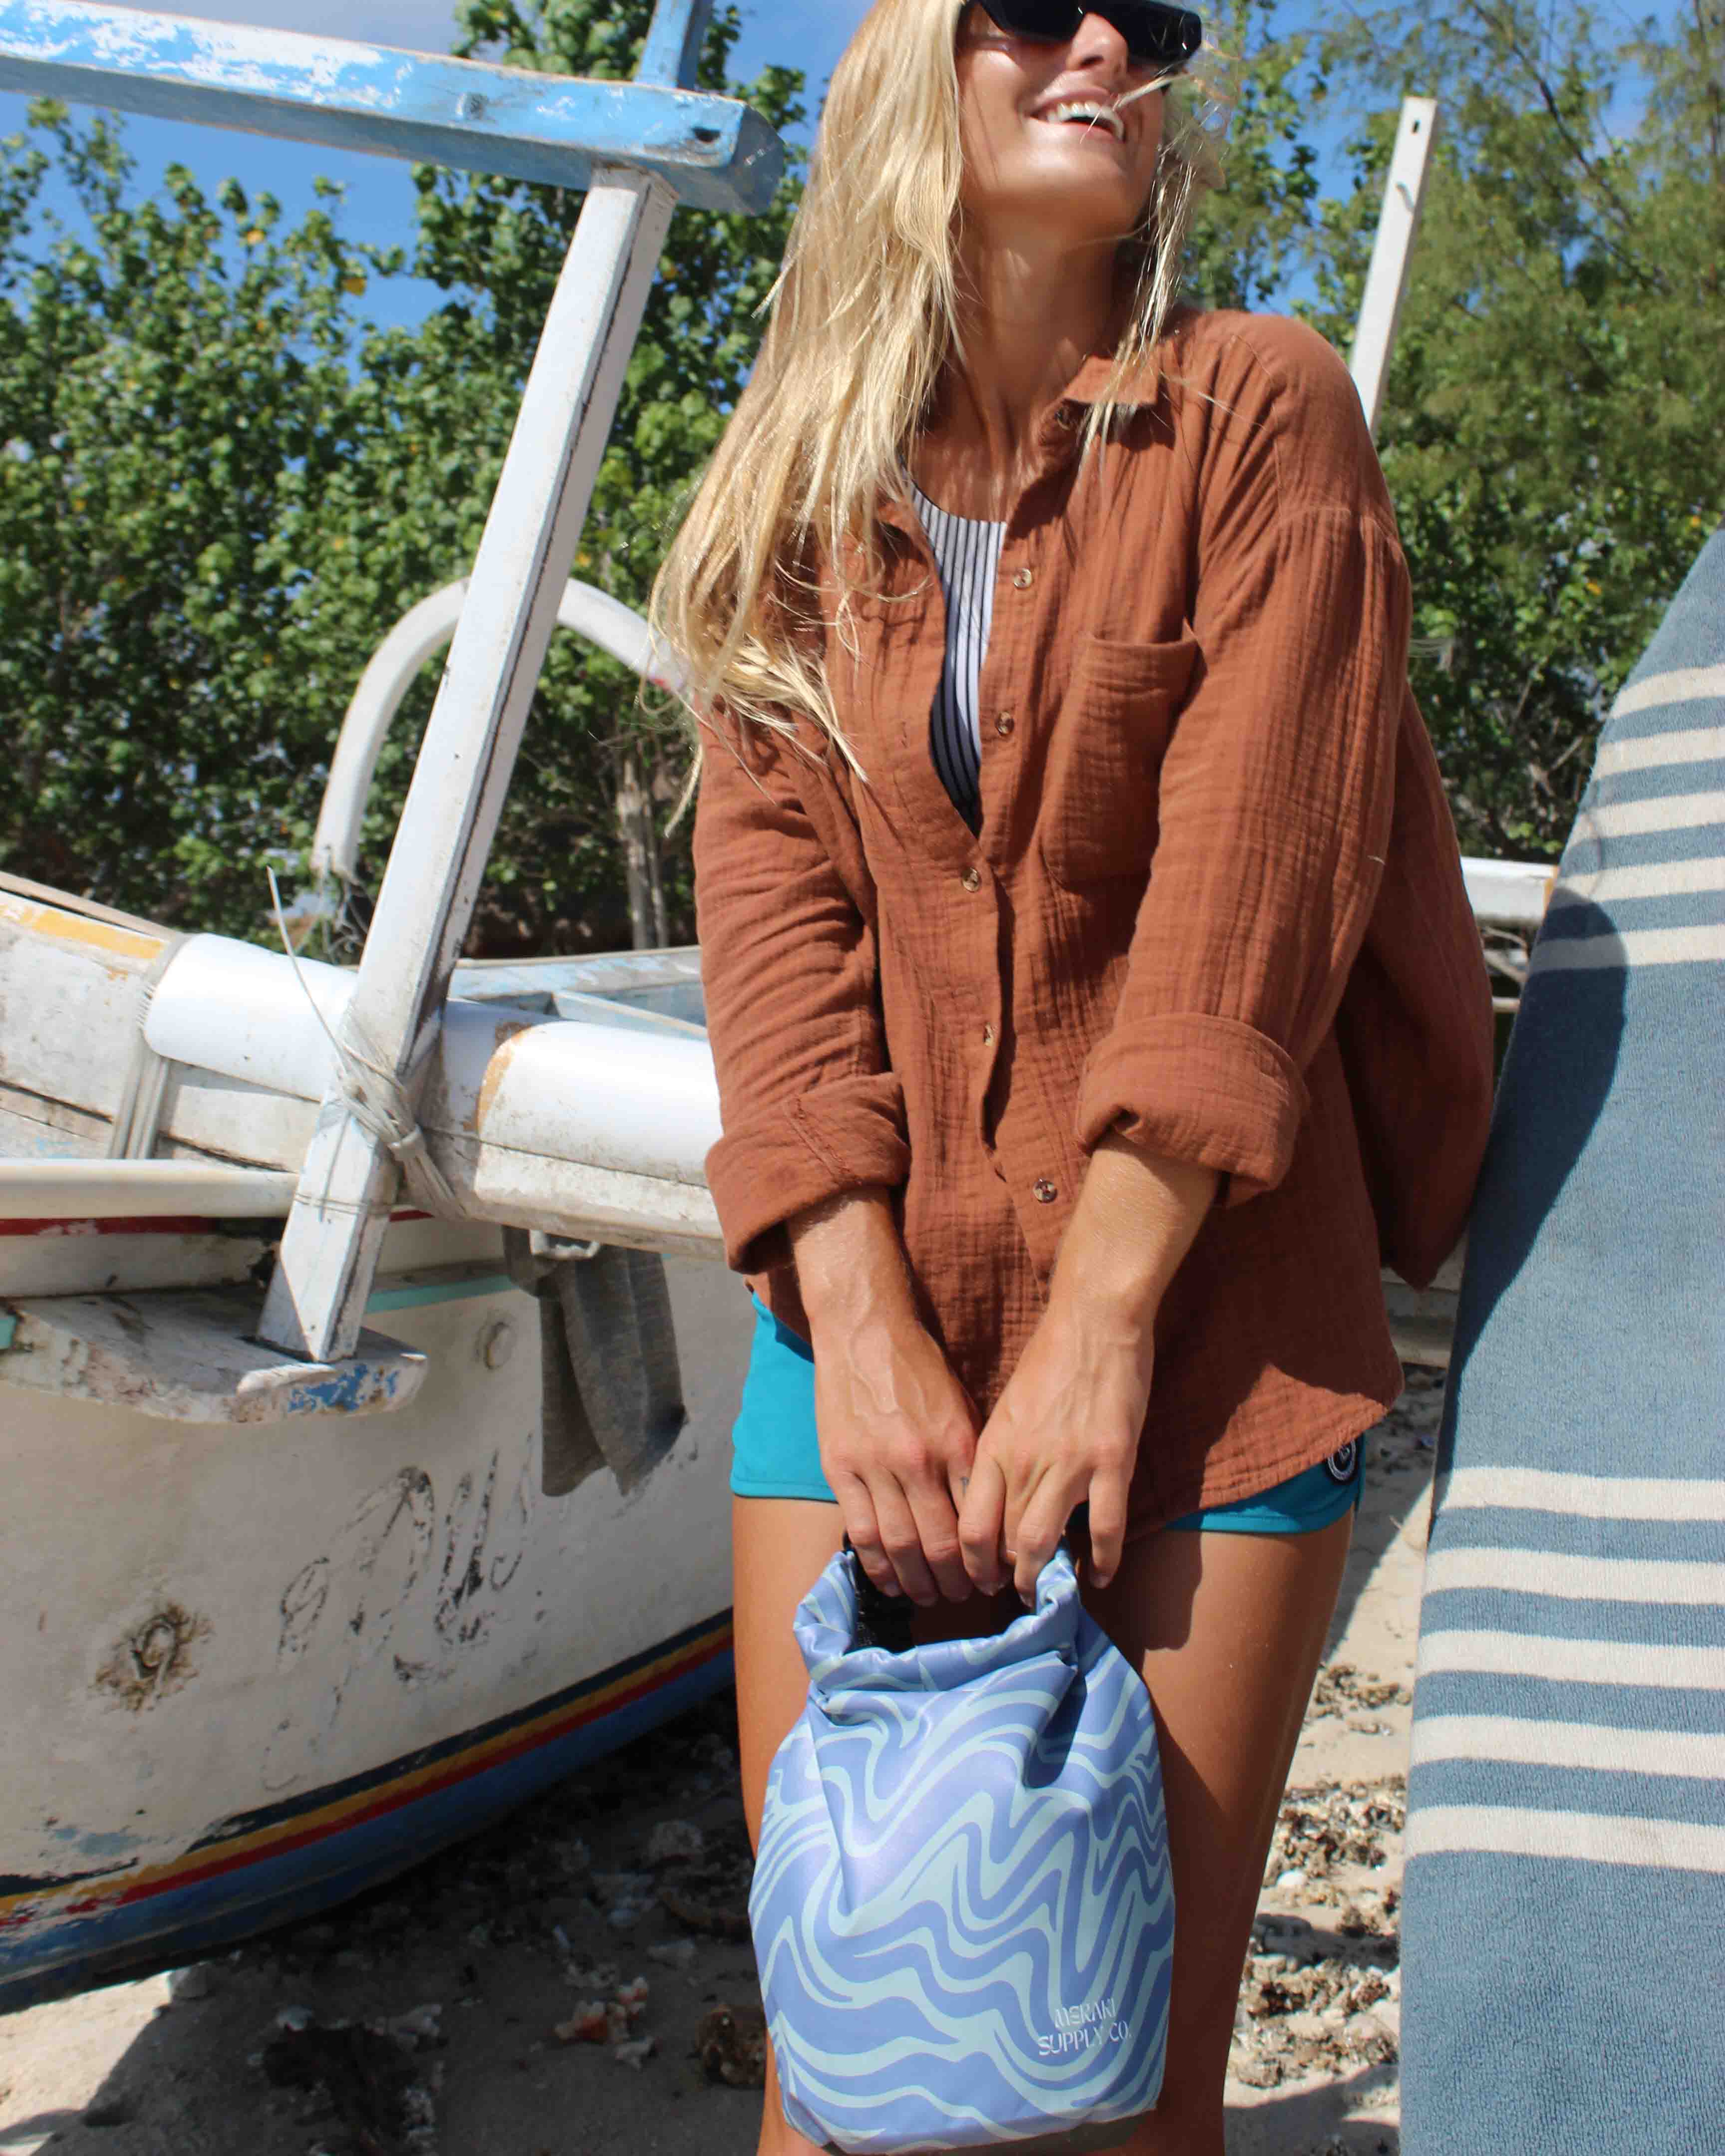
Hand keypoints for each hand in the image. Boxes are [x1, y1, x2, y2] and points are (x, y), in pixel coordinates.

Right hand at [813, 1311, 980, 1606]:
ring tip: (930, 1598)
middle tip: (965, 1597)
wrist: (865, 1330)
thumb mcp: (962, 1406)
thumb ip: (970, 1459)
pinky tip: (890, 1582)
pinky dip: (877, 1566)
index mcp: (957, 1444)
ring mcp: (876, 1466)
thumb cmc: (919, 1367)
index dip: (987, 1560)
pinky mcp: (841, 1467)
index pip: (978, 1520)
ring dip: (918, 1582)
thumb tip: (988, 1512)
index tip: (993, 1578)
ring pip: (901, 1545)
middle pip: (941, 1544)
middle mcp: (919, 1461)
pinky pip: (861, 1531)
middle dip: (956, 1581)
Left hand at [958, 1293, 1154, 1602]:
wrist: (1094, 1322)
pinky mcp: (1113, 1461)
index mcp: (993, 1449)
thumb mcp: (1007, 1411)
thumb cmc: (1049, 1362)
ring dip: (1043, 1578)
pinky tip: (1100, 1576)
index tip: (982, 1578)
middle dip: (1008, 1579)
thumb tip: (993, 1503)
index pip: (970, 1528)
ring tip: (1047, 1593)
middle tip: (1015, 1594)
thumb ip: (1000, 1457)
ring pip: (1044, 1542)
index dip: (973, 1565)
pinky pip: (1106, 1528)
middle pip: (1005, 1543)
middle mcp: (1024, 1462)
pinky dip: (1103, 1562)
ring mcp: (1070, 1464)